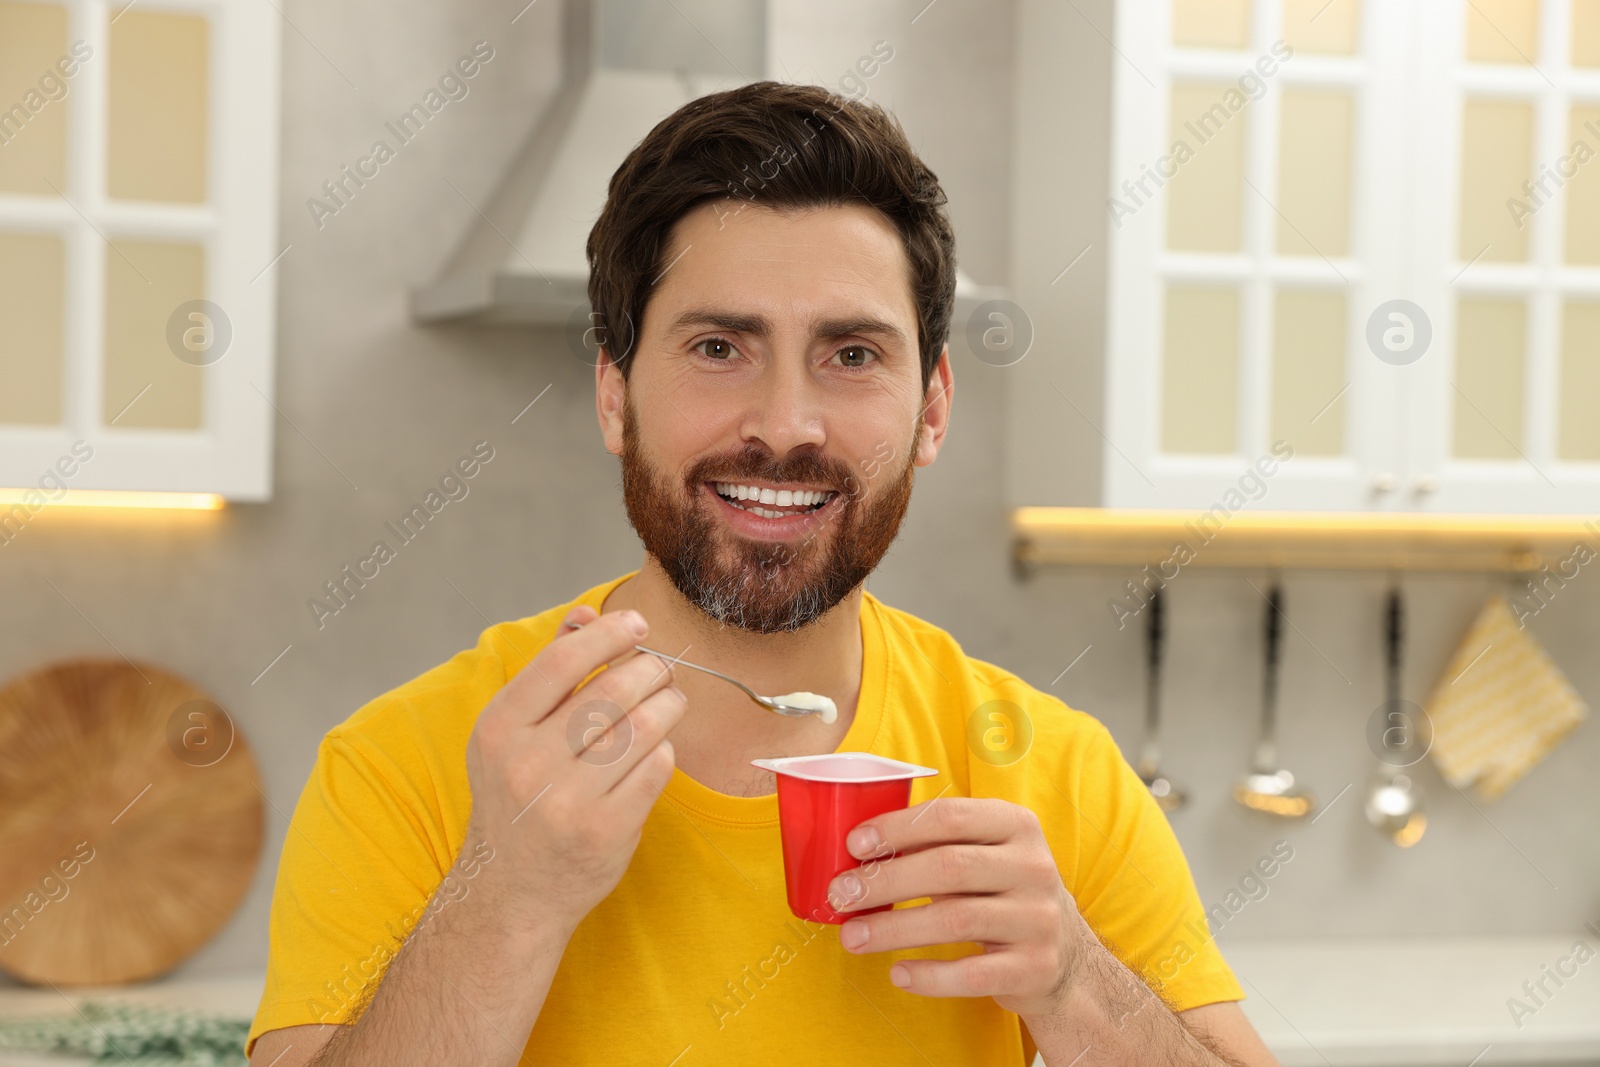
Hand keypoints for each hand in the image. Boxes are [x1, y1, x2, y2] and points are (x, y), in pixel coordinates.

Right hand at [461, 605, 686, 937]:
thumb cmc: (517, 796)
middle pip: (614, 690)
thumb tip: (586, 615)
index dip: (610, 633)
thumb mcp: (512, 733)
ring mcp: (567, 801)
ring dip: (668, 705)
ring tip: (669, 702)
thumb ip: (549, 671)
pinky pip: (657, 768)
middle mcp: (528, 763)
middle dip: (651, 670)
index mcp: (499, 728)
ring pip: (644, 727)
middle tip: (661, 670)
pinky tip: (653, 751)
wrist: (510, 890)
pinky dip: (663, 751)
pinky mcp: (605, 831)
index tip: (637, 624)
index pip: (564, 660)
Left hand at [826, 797, 1087, 1017]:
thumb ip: (936, 845)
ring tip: (852, 936)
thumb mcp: (986, 855)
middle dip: (886, 881)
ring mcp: (1038, 919)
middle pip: (948, 867)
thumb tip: (859, 851)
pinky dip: (930, 975)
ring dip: (894, 929)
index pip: (951, 817)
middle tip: (842, 894)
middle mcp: (1033, 867)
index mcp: (1017, 826)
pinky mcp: (1034, 967)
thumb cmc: (1003, 893)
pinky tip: (898, 973)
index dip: (898, 828)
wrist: (1066, 956)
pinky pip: (972, 973)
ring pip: (955, 921)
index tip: (855, 845)